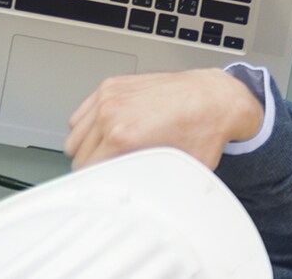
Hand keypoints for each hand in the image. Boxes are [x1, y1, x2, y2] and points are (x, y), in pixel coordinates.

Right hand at [66, 69, 265, 168]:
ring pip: (75, 135)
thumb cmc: (203, 128)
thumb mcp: (177, 170)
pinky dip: (89, 126)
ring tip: (109, 152)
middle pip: (78, 154)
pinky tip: (106, 133)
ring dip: (87, 146)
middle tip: (112, 170)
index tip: (102, 185)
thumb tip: (143, 206)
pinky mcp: (112, 85)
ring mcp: (109, 96)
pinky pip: (82, 114)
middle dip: (93, 166)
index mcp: (122, 136)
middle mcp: (111, 113)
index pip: (85, 171)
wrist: (216, 97)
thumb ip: (150, 187)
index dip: (95, 183)